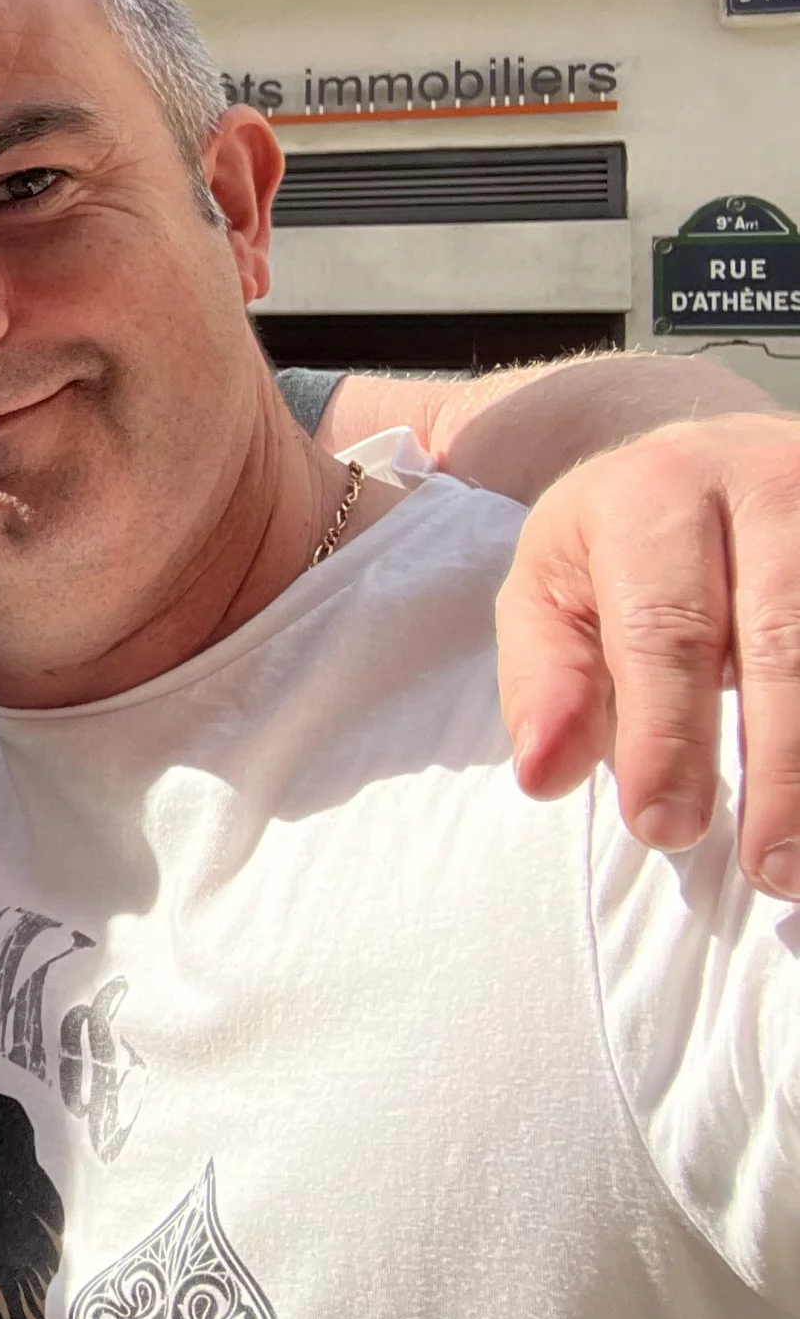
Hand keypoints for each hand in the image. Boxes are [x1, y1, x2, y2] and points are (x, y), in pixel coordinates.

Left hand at [497, 411, 799, 897]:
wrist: (713, 451)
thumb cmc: (624, 547)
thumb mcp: (553, 591)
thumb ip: (546, 681)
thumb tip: (543, 774)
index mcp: (654, 493)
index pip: (666, 628)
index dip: (667, 735)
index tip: (664, 828)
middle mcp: (767, 487)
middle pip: (786, 643)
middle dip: (780, 768)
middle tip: (770, 867)